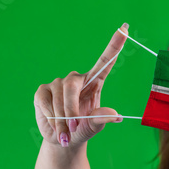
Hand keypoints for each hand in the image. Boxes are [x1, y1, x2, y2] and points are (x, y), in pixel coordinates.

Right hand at [33, 23, 128, 147]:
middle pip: (72, 85)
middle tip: (74, 127)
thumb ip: (102, 119)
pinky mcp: (43, 90)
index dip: (114, 46)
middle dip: (71, 108)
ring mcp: (59, 83)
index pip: (105, 62)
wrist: (63, 140)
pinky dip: (51, 117)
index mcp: (95, 83)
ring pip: (59, 97)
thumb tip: (115, 116)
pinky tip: (55, 126)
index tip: (125, 29)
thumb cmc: (83, 129)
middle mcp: (77, 79)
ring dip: (62, 119)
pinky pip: (46, 102)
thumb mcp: (95, 126)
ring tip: (66, 132)